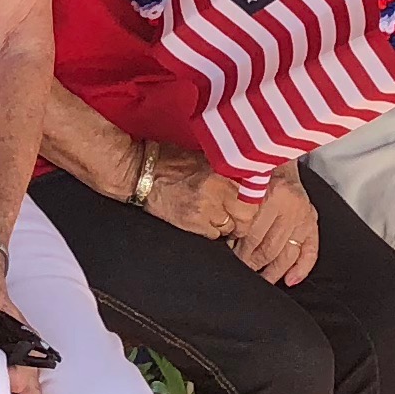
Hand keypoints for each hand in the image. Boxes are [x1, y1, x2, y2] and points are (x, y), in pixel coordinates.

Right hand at [136, 145, 250, 241]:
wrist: (142, 172)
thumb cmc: (169, 161)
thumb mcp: (203, 157)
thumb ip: (225, 168)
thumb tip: (245, 177)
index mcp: (222, 170)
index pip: (252, 192)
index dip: (253, 201)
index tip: (249, 203)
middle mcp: (217, 189)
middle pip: (246, 215)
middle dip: (243, 219)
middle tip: (237, 217)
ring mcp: (205, 208)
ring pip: (230, 228)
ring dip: (225, 225)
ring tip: (214, 216)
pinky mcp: (192, 222)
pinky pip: (213, 236)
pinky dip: (210, 232)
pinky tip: (201, 221)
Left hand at [230, 165, 319, 283]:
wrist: (277, 154)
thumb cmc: (255, 170)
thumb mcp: (241, 182)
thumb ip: (236, 207)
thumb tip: (224, 234)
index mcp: (271, 194)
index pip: (252, 233)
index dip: (239, 248)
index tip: (230, 255)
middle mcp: (290, 206)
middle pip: (269, 246)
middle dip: (252, 262)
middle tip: (242, 269)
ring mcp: (304, 215)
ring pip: (287, 253)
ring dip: (272, 270)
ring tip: (260, 279)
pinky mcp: (312, 221)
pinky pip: (310, 251)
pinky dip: (301, 268)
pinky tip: (290, 281)